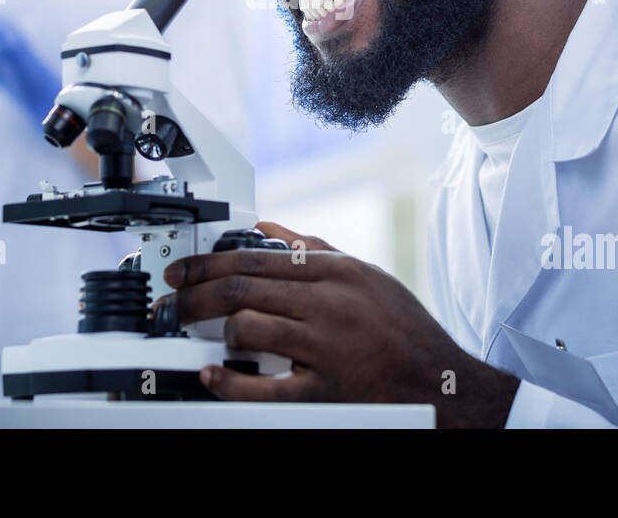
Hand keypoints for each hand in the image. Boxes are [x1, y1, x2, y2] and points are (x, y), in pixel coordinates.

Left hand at [163, 221, 519, 427]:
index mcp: (337, 272)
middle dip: (196, 292)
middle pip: (243, 288)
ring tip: (202, 335)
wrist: (442, 384)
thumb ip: (314, 249)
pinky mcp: (325, 391)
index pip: (257, 256)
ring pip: (248, 327)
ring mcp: (325, 348)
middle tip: (175, 300)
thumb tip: (268, 226)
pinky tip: (214, 376)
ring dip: (214, 331)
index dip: (210, 261)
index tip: (185, 269)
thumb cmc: (405, 332)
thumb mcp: (366, 276)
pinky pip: (264, 386)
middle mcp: (329, 304)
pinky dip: (230, 381)